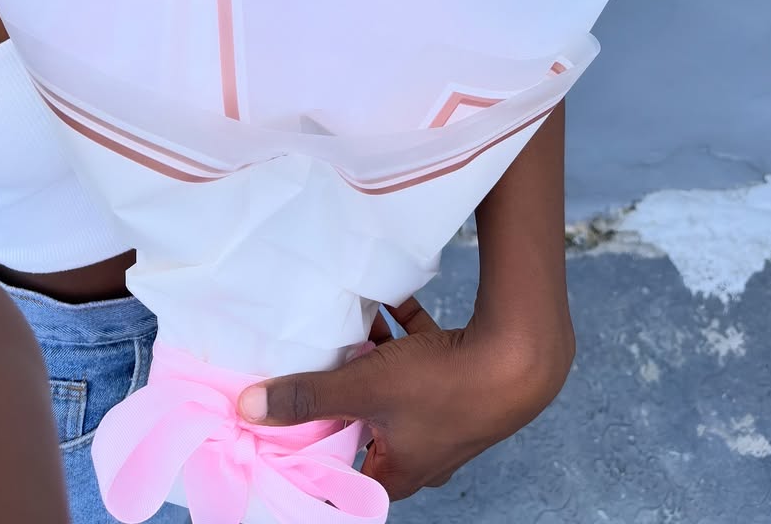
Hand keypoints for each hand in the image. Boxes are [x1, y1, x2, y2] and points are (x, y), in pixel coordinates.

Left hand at [238, 297, 572, 500]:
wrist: (522, 355)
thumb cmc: (446, 386)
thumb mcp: (366, 388)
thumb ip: (307, 395)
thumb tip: (248, 408)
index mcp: (399, 470)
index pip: (342, 465)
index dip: (312, 439)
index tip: (285, 410)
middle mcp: (423, 450)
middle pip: (365, 419)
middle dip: (340, 387)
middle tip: (311, 359)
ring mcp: (445, 414)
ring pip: (392, 384)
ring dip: (371, 354)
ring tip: (345, 324)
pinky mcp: (462, 377)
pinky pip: (421, 353)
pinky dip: (402, 331)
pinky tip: (386, 299)